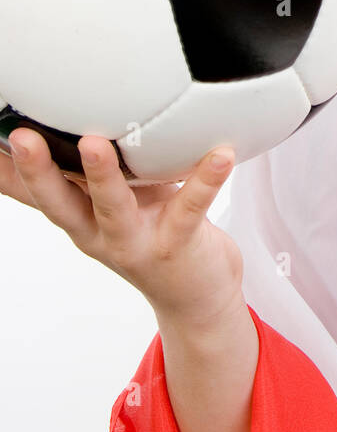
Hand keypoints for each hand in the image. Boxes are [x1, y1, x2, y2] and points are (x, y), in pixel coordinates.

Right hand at [0, 128, 244, 328]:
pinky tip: (220, 155)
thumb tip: (46, 135)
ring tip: (94, 144)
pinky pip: (192, 207)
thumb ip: (82, 177)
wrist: (196, 297)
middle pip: (59, 203)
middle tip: (22, 138)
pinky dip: (206, 180)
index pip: (34, 192)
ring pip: (114, 207)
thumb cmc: (151, 233)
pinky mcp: (179, 242)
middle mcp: (99, 232)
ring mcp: (137, 240)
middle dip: (38, 172)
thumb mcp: (104, 207)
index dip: (9, 170)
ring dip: (102, 177)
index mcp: (79, 218)